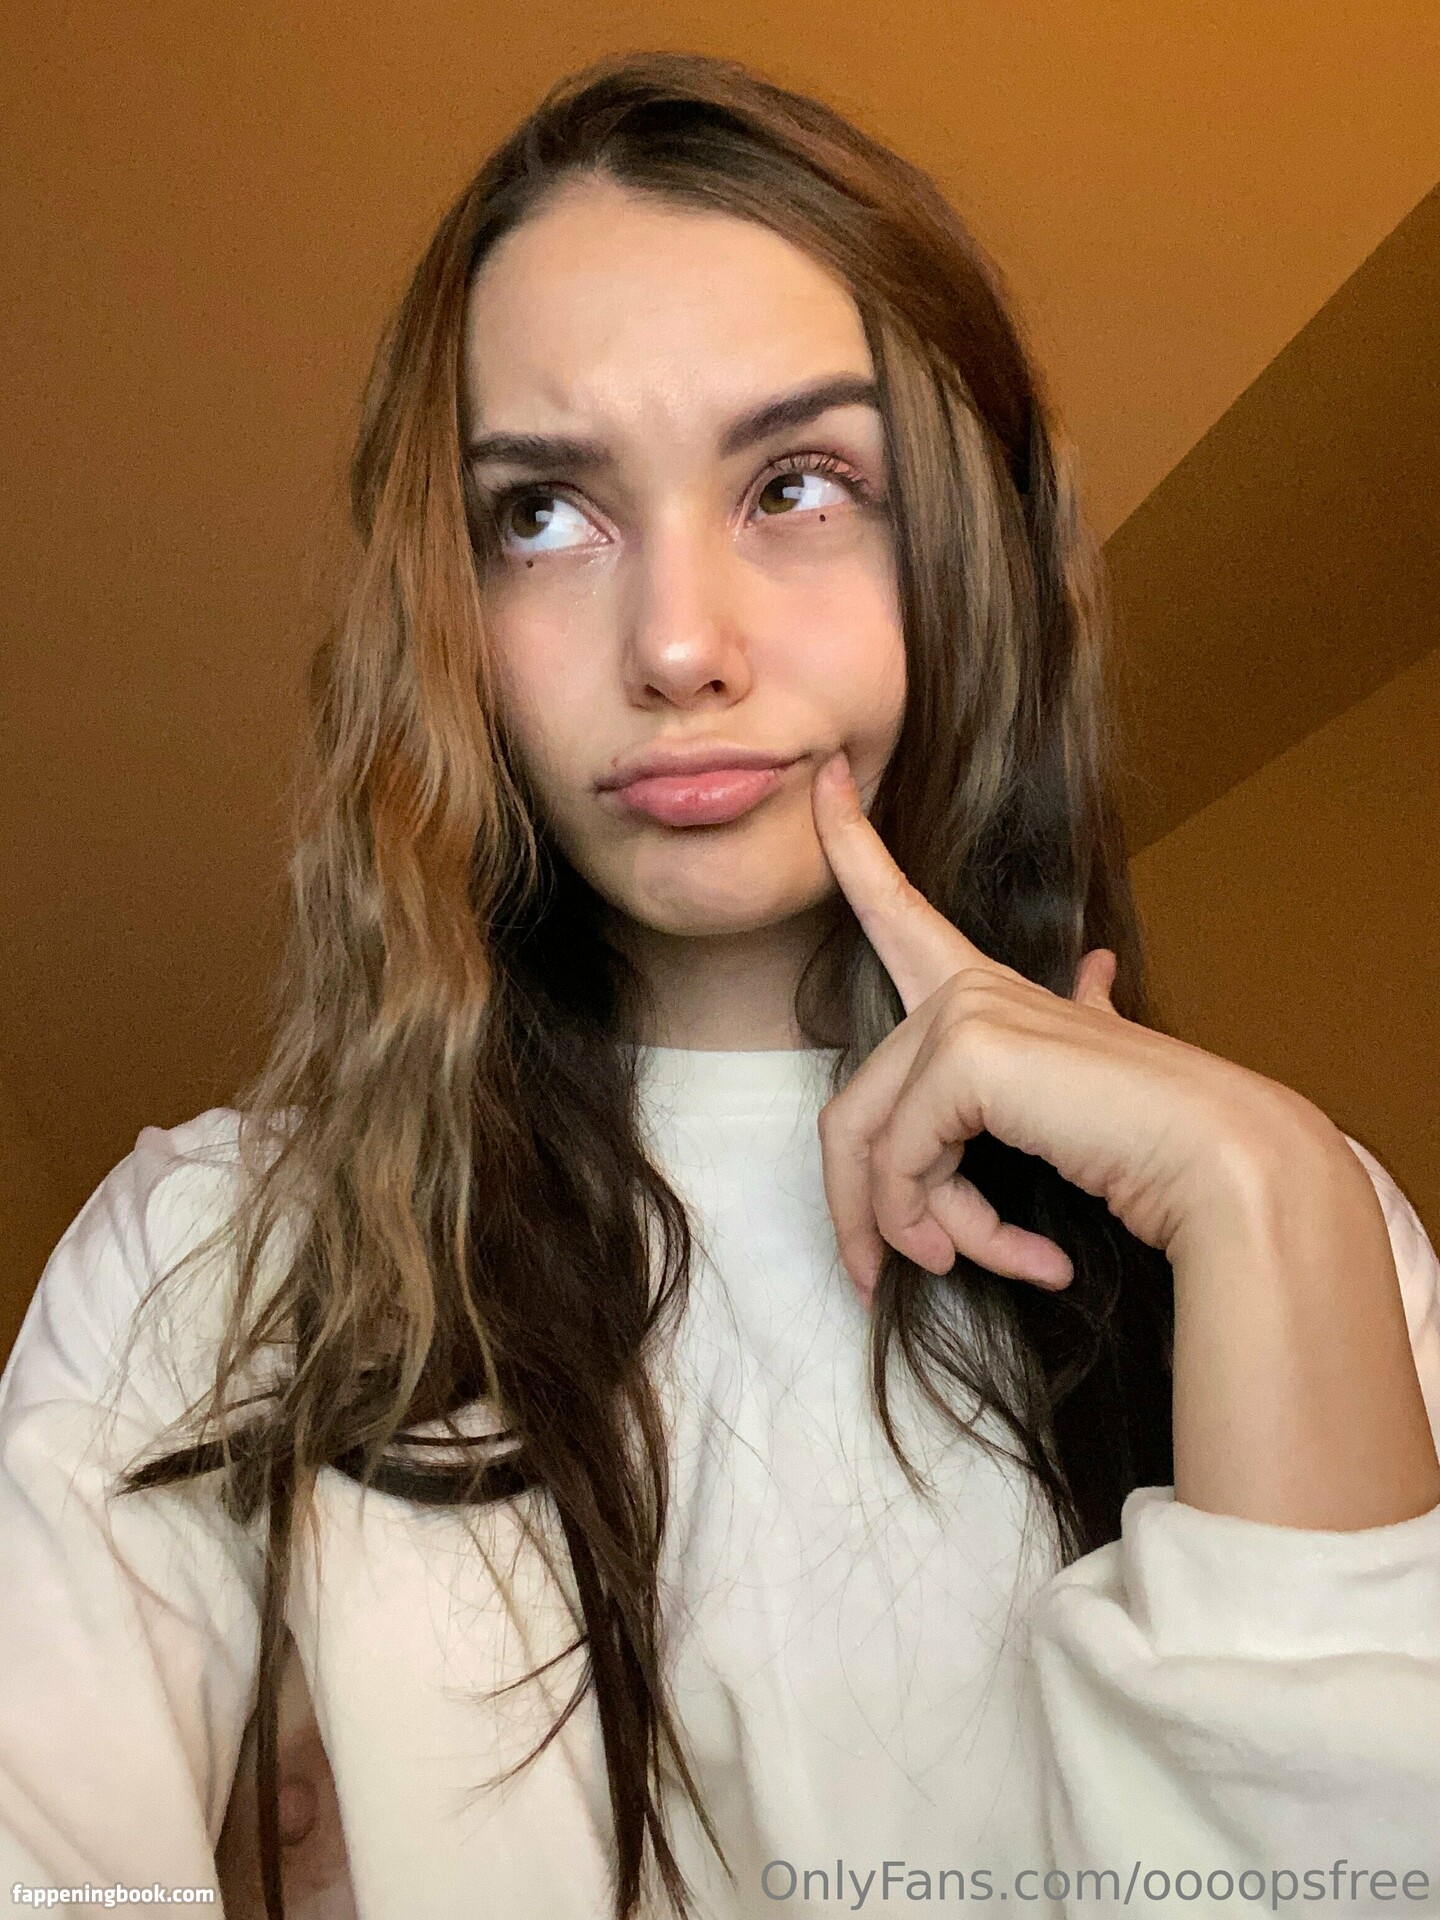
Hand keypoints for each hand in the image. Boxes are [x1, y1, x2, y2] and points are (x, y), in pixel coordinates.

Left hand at [809, 748, 1298, 1303]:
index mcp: (987, 991)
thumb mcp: (1088, 1081)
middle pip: (852, 1111)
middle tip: (877, 1280)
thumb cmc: (1155, 1142)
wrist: (1225, 1168)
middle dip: (860, 1209)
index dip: (851, 842)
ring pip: (870, 1148)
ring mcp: (964, 1016)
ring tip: (968, 1270)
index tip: (819, 779)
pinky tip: (1029, 1260)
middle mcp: (966, 991)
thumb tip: (1099, 967)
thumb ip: (1076, 1021)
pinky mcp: (966, 1056)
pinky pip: (904, 1167)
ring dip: (912, 1232)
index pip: (898, 907)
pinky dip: (942, 1231)